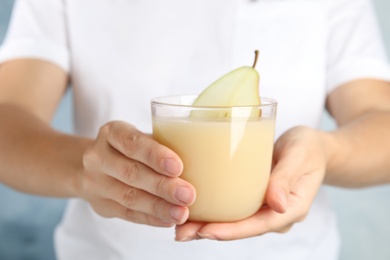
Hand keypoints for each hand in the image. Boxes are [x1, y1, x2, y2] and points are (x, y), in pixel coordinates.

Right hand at [78, 121, 195, 226]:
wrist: (94, 167)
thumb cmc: (132, 149)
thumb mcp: (142, 138)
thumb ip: (163, 145)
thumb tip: (202, 160)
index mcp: (112, 132)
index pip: (132, 143)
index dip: (155, 155)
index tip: (178, 166)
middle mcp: (98, 156)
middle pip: (131, 173)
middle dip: (162, 186)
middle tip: (188, 194)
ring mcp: (95, 183)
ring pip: (129, 197)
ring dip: (158, 207)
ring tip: (182, 213)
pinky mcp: (101, 205)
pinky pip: (127, 214)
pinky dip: (150, 218)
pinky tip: (168, 220)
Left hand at [175, 126, 327, 240]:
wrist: (311, 148)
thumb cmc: (307, 148)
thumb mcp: (300, 155)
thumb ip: (286, 177)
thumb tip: (277, 205)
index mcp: (292, 208)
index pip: (259, 225)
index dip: (232, 231)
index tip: (206, 231)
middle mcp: (275, 213)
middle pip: (242, 229)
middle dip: (211, 232)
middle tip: (181, 233)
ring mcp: (264, 209)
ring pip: (234, 223)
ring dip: (207, 226)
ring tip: (179, 227)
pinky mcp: (254, 200)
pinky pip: (233, 211)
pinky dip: (213, 213)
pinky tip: (193, 210)